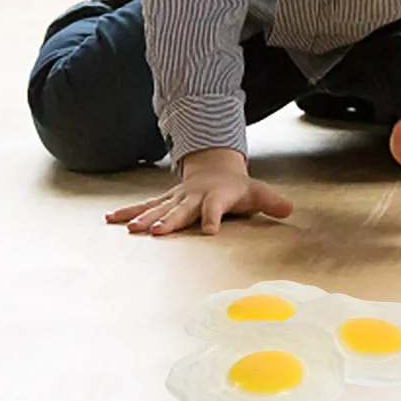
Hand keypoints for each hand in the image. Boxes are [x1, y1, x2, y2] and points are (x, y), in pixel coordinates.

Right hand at [105, 147, 292, 236]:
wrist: (214, 168)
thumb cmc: (236, 188)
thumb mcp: (256, 192)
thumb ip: (270, 201)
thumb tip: (290, 208)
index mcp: (216, 196)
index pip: (215, 208)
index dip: (213, 218)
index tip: (211, 231)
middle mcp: (192, 197)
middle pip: (180, 211)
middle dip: (168, 221)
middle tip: (156, 232)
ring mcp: (175, 199)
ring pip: (157, 208)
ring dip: (143, 218)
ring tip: (129, 228)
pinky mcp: (164, 201)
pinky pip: (144, 207)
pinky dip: (128, 212)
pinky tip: (111, 219)